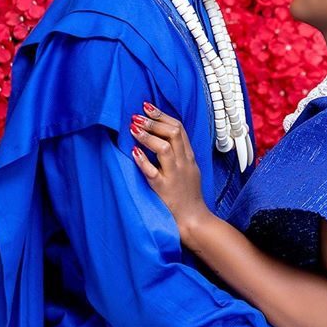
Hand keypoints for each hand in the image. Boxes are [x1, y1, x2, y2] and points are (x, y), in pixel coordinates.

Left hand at [129, 103, 209, 237]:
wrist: (194, 220)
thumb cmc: (187, 195)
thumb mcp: (188, 169)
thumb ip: (178, 153)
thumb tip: (161, 136)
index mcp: (188, 157)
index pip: (179, 129)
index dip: (162, 115)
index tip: (147, 107)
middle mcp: (183, 163)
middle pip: (174, 133)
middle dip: (154, 121)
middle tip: (136, 116)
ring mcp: (174, 176)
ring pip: (165, 149)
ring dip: (148, 136)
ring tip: (133, 128)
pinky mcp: (164, 189)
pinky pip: (153, 172)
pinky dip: (143, 160)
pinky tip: (133, 152)